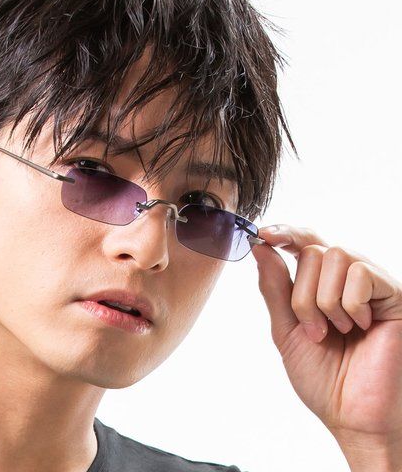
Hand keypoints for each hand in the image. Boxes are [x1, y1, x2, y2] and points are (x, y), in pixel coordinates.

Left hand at [250, 224, 401, 457]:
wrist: (354, 416)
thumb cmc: (323, 377)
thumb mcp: (286, 330)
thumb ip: (275, 289)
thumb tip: (260, 248)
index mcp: (320, 284)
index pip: (304, 242)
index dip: (285, 233)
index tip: (263, 233)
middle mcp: (346, 278)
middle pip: (312, 250)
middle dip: (302, 294)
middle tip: (313, 330)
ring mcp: (371, 284)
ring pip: (334, 256)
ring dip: (324, 301)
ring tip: (336, 332)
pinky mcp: (394, 294)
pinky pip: (360, 273)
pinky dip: (350, 304)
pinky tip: (361, 327)